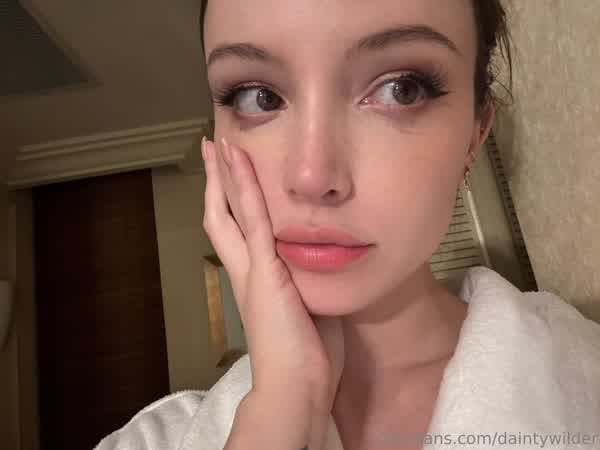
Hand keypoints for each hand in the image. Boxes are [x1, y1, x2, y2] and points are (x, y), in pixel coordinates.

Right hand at [201, 137, 343, 445]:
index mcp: (255, 280)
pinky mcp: (266, 272)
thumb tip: (322, 267)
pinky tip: (241, 162)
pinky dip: (247, 190)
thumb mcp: (306, 309)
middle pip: (222, 216)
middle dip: (217, 182)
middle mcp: (245, 271)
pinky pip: (254, 221)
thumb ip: (307, 284)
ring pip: (231, 212)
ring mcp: (252, 270)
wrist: (295, 386)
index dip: (230, 203)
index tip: (229, 177)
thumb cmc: (304, 355)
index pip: (236, 231)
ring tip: (220, 145)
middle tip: (212, 149)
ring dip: (227, 177)